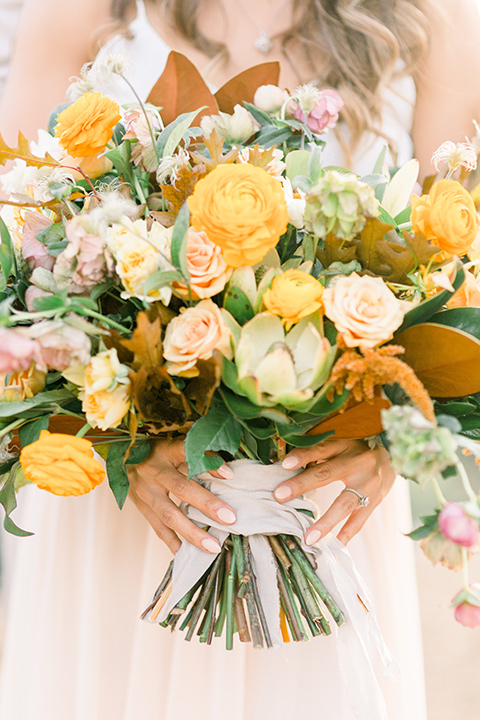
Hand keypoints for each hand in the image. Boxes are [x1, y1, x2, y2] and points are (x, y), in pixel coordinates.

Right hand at [128, 437, 235, 554]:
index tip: (230, 476)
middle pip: (181, 488)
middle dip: (206, 505)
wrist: (122, 458)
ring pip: (168, 515)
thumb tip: (227, 475)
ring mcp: (144, 491)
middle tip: (229, 519)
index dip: (209, 463)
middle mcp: (153, 471)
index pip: (188, 453)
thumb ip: (201, 456)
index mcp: (165, 451)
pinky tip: (186, 554)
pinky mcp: (140, 507)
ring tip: (212, 546)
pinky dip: (173, 542)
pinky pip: (158, 528)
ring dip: (191, 532)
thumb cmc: (157, 451)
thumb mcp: (177, 446)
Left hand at [273, 438, 395, 545]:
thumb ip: (318, 451)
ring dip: (326, 522)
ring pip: (346, 503)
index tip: (284, 464)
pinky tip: (334, 547)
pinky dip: (346, 534)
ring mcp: (369, 484)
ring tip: (308, 538)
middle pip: (328, 473)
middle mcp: (358, 462)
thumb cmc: (358, 447)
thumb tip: (285, 464)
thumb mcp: (341, 441)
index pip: (322, 448)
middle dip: (303, 484)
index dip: (304, 455)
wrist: (396, 454)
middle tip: (279, 495)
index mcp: (346, 445)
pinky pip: (360, 520)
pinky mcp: (376, 501)